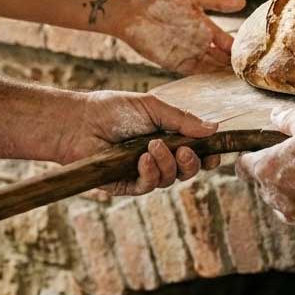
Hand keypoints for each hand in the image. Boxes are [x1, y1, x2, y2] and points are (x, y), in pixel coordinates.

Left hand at [56, 90, 218, 195]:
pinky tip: (142, 160)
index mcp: (167, 138)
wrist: (80, 122)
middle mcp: (158, 157)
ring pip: (169, 179)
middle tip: (185, 151)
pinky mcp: (126, 184)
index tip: (214, 154)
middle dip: (191, 163)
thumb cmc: (114, 110)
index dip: (208, 156)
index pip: (195, 153)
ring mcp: (142, 172)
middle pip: (187, 170)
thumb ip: (182, 120)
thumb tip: (214, 128)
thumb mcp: (153, 108)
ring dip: (166, 164)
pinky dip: (150, 174)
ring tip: (152, 147)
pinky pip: (147, 186)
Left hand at [114, 0, 245, 75]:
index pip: (228, 42)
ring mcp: (188, 54)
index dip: (239, 50)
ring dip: (222, 75)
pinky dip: (206, 78)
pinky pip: (194, 73)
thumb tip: (243, 2)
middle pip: (222, 58)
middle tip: (252, 76)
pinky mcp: (175, 63)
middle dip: (234, 67)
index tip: (253, 58)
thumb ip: (216, 1)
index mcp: (206, 26)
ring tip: (239, 84)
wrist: (132, 10)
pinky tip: (217, 83)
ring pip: (211, 68)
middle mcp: (200, 42)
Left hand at [236, 109, 294, 238]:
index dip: (247, 159)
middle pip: (263, 186)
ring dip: (290, 194)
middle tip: (294, 161)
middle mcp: (275, 197)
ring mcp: (294, 217)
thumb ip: (287, 119)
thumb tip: (274, 115)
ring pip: (282, 205)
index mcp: (267, 168)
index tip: (253, 154)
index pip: (242, 166)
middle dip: (273, 174)